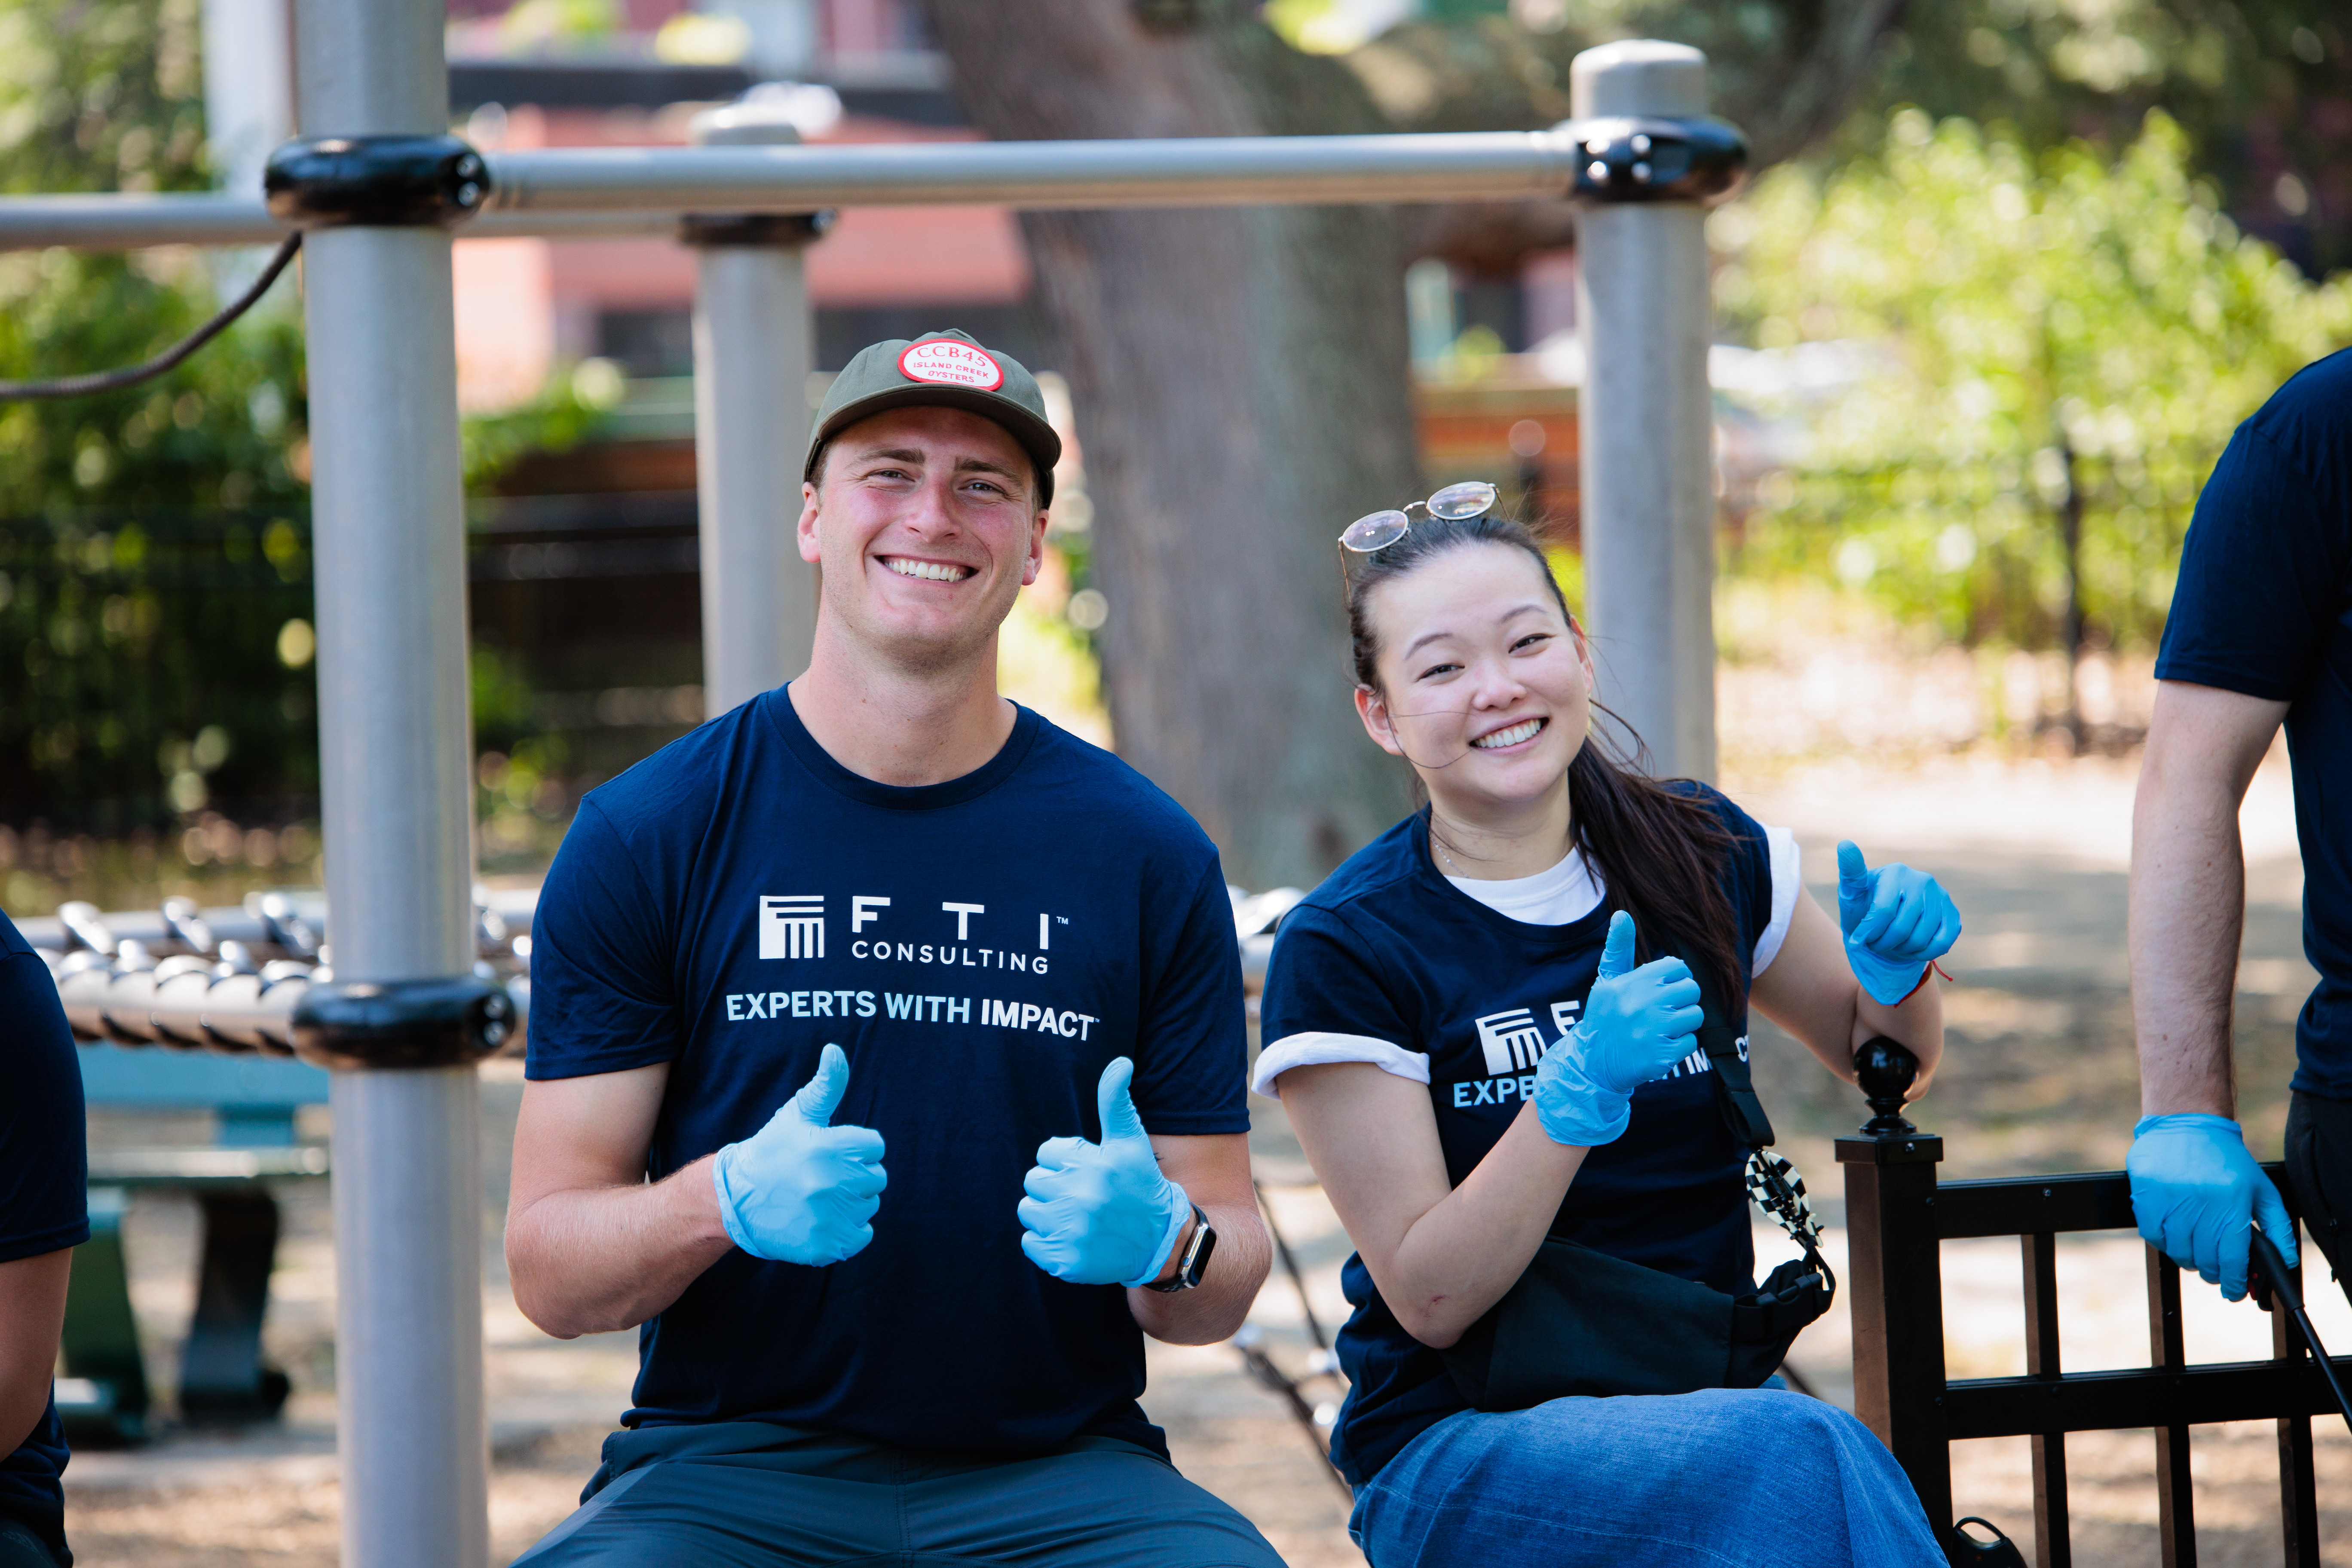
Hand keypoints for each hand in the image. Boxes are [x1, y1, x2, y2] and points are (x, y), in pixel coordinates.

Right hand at [711, 1043, 886, 1265]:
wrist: (736, 1199)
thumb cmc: (773, 1151)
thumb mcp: (798, 1114)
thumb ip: (826, 1084)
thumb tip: (835, 1050)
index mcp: (829, 1147)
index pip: (875, 1146)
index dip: (855, 1148)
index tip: (829, 1152)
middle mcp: (830, 1183)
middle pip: (876, 1177)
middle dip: (855, 1174)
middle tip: (822, 1175)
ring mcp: (828, 1218)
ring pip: (869, 1206)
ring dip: (851, 1202)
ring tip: (818, 1197)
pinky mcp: (825, 1246)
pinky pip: (862, 1236)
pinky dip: (849, 1231)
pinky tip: (822, 1219)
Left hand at [1019, 1058, 1191, 1286]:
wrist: (1159, 1241)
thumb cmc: (1139, 1183)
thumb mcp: (1130, 1140)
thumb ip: (1115, 1101)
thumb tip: (1121, 1062)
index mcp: (1094, 1165)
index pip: (1045, 1153)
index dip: (1065, 1161)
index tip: (1089, 1171)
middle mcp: (1083, 1198)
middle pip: (1034, 1181)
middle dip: (1054, 1185)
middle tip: (1085, 1195)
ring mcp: (1072, 1232)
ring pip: (1028, 1211)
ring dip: (1046, 1212)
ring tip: (1077, 1216)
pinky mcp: (1065, 1261)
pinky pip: (1029, 1243)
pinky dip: (1045, 1242)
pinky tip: (1072, 1237)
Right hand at [1534, 910, 1704, 1147]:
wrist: (1593, 1063)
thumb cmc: (1605, 1016)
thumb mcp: (1606, 980)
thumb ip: (1619, 948)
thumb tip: (1622, 914)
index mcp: (1632, 982)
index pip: (1678, 967)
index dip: (1673, 978)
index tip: (1661, 989)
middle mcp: (1643, 1004)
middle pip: (1691, 990)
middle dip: (1681, 1000)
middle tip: (1663, 1010)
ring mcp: (1654, 1032)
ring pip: (1695, 1016)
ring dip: (1683, 1023)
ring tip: (1662, 1028)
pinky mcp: (1662, 1057)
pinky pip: (1692, 1042)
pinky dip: (1680, 1046)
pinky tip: (1660, 1045)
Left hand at [1836, 842, 1962, 1006]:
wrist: (1886, 923)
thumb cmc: (1865, 907)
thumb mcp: (1852, 893)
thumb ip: (1850, 872)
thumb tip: (1845, 843)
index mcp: (1896, 872)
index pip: (1883, 910)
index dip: (1868, 932)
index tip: (1855, 942)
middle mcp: (1922, 880)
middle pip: (1901, 927)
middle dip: (1882, 942)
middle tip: (1874, 942)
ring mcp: (1941, 896)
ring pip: (1921, 938)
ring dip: (1901, 949)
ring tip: (1891, 942)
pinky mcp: (1953, 913)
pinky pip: (1942, 942)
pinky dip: (1924, 952)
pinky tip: (1911, 948)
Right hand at [2128, 1112, 2296, 1300]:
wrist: (2186, 1123)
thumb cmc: (2226, 1160)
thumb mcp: (2261, 1189)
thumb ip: (2276, 1226)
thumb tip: (2285, 1260)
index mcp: (2231, 1199)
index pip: (2231, 1256)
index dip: (2234, 1281)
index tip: (2234, 1290)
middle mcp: (2199, 1199)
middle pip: (2203, 1257)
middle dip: (2212, 1272)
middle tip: (2215, 1272)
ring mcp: (2168, 1196)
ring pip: (2176, 1249)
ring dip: (2187, 1258)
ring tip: (2194, 1252)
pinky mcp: (2144, 1192)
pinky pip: (2151, 1234)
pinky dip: (2163, 1242)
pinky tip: (2173, 1234)